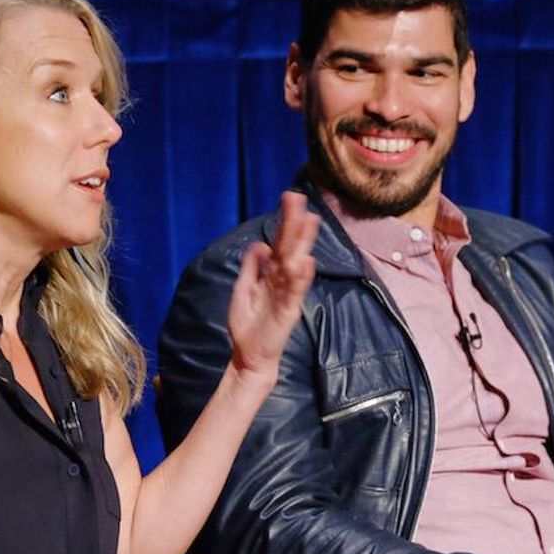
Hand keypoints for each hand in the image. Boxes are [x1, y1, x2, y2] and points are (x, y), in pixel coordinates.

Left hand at [227, 191, 318, 384]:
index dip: (285, 222)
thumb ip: (252, 267)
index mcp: (272, 275)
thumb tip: (261, 243)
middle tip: (298, 198)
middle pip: (291, 247)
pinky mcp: (288, 312)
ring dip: (303, 243)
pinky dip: (300, 278)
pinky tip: (306, 262)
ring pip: (296, 264)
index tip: (290, 198)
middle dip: (295, 223)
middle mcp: (283, 281)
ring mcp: (287, 295)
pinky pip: (295, 292)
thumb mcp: (244, 289)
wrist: (249, 355)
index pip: (281, 243)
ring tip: (309, 221)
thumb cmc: (248, 324)